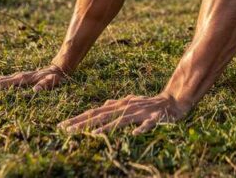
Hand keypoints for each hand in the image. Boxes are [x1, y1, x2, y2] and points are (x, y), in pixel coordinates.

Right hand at [0, 64, 65, 92]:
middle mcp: (15, 76)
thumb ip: (45, 85)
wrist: (58, 68)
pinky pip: (0, 80)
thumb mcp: (52, 82)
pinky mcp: (16, 78)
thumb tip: (35, 90)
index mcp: (21, 78)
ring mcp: (15, 76)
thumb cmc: (56, 78)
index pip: (1, 84)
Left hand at [58, 93, 187, 134]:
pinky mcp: (155, 117)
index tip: (62, 127)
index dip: (79, 119)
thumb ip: (116, 105)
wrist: (173, 101)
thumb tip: (103, 106)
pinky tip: (134, 135)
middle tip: (67, 130)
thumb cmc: (149, 104)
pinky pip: (148, 124)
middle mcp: (127, 107)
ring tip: (93, 134)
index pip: (95, 113)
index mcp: (120, 105)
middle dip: (84, 123)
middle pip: (102, 116)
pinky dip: (141, 129)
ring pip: (122, 120)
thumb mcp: (131, 103)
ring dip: (107, 127)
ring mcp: (141, 112)